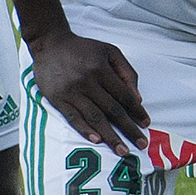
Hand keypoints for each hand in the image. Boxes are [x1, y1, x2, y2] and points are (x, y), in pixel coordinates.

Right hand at [29, 28, 148, 156]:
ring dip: (110, 136)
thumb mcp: (110, 51)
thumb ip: (126, 72)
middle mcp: (87, 82)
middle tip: (141, 145)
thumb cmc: (84, 49)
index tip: (146, 124)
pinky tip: (96, 140)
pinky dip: (84, 130)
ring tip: (122, 150)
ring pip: (94, 117)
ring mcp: (71, 92)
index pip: (124, 95)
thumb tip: (138, 98)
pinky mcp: (57, 99)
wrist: (49, 44)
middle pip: (112, 110)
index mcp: (101, 69)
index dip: (137, 111)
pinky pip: (73, 117)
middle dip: (128, 129)